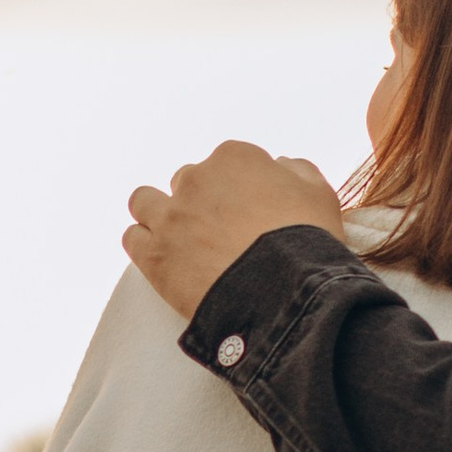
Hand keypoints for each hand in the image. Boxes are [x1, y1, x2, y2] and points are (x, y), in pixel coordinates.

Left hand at [123, 143, 343, 316]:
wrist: (283, 293)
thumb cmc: (306, 241)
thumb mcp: (319, 193)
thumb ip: (296, 171)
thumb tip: (280, 166)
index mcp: (234, 158)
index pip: (228, 163)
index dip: (239, 189)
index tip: (248, 213)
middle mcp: (196, 179)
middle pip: (187, 182)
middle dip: (200, 202)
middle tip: (219, 233)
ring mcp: (170, 216)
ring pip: (145, 202)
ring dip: (159, 215)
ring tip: (178, 240)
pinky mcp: (154, 254)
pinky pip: (133, 238)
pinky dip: (144, 244)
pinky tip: (161, 256)